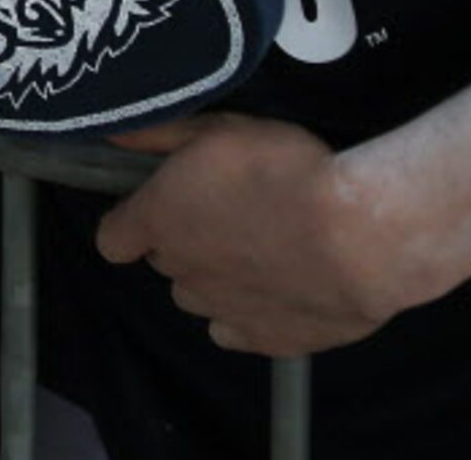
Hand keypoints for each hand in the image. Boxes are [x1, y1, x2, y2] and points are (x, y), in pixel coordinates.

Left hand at [95, 113, 419, 355]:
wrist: (357, 234)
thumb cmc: (284, 170)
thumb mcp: (221, 129)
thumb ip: (160, 135)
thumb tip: (113, 136)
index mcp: (159, 221)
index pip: (113, 239)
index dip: (133, 223)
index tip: (160, 207)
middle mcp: (181, 272)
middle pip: (166, 263)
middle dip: (187, 242)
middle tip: (233, 215)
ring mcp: (223, 312)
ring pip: (201, 298)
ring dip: (218, 280)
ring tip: (264, 252)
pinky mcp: (267, 341)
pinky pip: (239, 332)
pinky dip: (250, 316)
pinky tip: (282, 291)